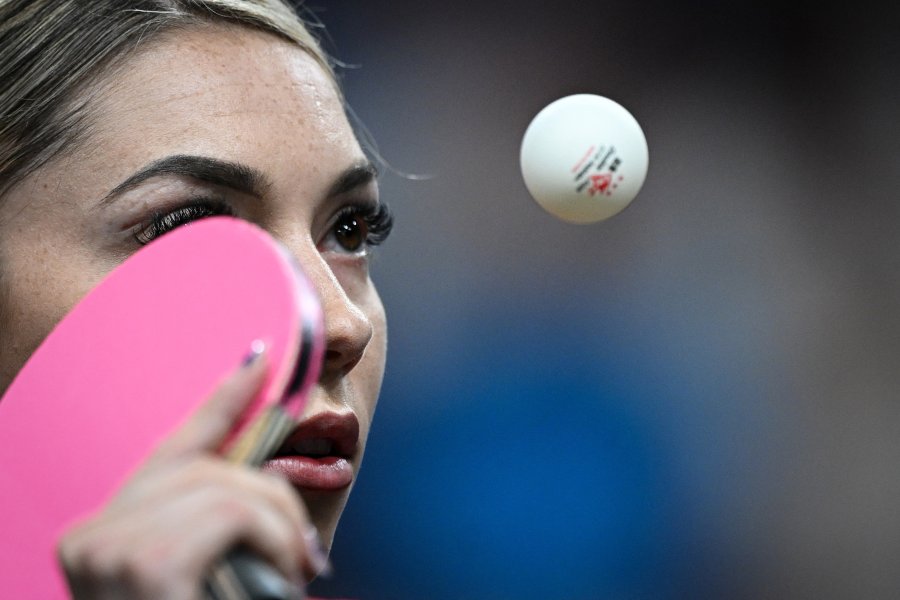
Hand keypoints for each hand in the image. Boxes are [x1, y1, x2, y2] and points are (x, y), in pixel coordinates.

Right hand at [57, 345, 326, 599]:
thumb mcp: (210, 575)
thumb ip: (220, 526)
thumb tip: (267, 481)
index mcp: (105, 535)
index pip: (171, 447)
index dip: (221, 399)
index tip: (257, 359)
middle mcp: (92, 536)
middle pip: (211, 466)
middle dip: (275, 501)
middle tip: (306, 558)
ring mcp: (107, 550)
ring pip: (231, 486)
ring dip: (282, 529)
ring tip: (293, 574)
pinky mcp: (143, 565)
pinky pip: (236, 511)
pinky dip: (276, 539)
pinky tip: (283, 576)